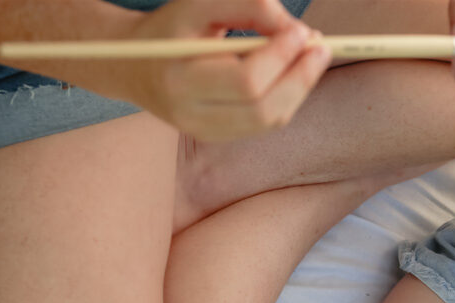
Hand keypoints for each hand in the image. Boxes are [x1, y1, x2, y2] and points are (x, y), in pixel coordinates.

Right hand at [124, 0, 331, 140]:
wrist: (134, 66)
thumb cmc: (172, 28)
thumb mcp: (200, 4)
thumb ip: (248, 5)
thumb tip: (296, 31)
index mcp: (180, 80)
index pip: (245, 82)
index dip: (281, 57)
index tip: (301, 30)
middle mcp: (191, 115)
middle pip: (263, 110)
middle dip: (300, 77)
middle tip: (321, 46)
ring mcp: (205, 133)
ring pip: (269, 121)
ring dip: (300, 88)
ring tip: (311, 55)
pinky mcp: (217, 137)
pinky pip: (264, 124)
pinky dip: (287, 98)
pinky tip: (293, 73)